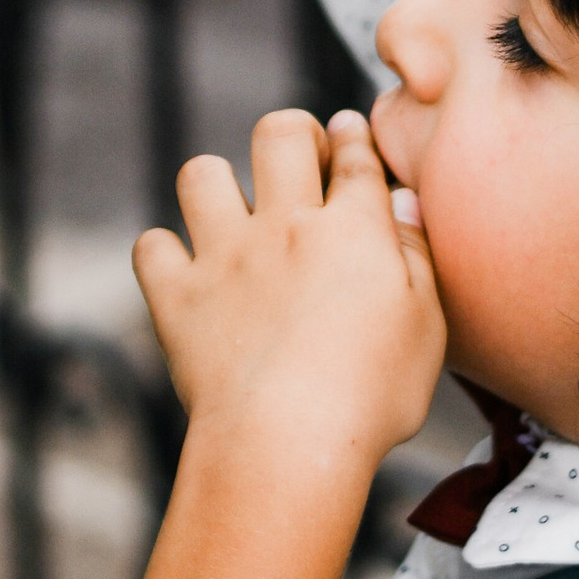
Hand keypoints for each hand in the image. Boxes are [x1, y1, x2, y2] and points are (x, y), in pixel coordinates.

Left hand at [127, 109, 445, 578]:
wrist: (287, 445)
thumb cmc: (372, 397)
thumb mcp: (427, 328)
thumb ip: (416, 256)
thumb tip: (402, 203)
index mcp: (353, 231)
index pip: (354, 157)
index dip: (354, 136)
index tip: (349, 133)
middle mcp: (284, 228)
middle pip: (279, 134)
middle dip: (291, 132)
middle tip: (298, 160)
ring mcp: (224, 257)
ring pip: (201, 173)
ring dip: (216, 184)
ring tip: (232, 215)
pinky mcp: (177, 297)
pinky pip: (151, 247)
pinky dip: (163, 254)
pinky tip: (184, 272)